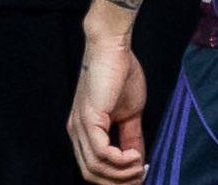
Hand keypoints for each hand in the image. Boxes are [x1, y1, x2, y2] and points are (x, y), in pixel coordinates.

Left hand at [68, 34, 148, 184]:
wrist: (113, 46)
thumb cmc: (120, 73)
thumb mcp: (130, 113)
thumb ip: (131, 137)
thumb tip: (137, 160)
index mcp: (84, 131)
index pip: (93, 169)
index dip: (116, 180)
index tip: (138, 178)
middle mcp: (77, 132)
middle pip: (91, 175)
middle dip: (118, 183)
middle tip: (140, 179)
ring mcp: (80, 127)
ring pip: (95, 169)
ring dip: (122, 174)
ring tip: (139, 166)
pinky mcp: (89, 119)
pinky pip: (102, 154)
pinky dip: (120, 161)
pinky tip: (134, 156)